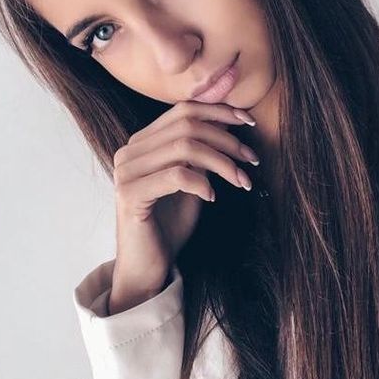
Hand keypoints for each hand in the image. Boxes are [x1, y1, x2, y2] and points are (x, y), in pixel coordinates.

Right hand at [110, 101, 257, 305]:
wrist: (147, 268)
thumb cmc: (170, 225)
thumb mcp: (192, 181)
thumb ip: (202, 153)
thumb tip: (228, 121)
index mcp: (142, 143)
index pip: (183, 110)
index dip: (219, 111)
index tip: (249, 122)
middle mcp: (129, 151)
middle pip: (187, 126)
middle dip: (227, 140)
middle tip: (252, 159)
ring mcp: (126, 171)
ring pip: (184, 147)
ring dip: (222, 162)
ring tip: (241, 181)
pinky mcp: (129, 194)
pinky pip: (176, 176)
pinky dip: (201, 183)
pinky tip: (212, 198)